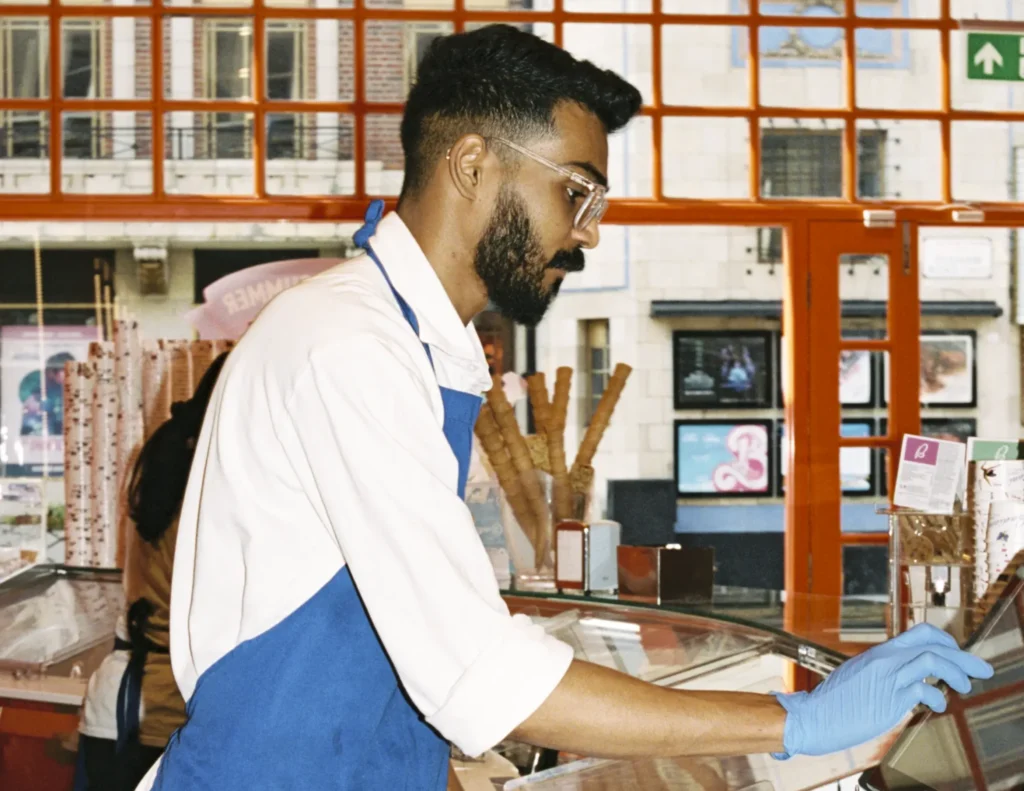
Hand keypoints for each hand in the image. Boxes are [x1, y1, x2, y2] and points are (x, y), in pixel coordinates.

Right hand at [774, 623, 993, 757]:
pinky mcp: (888, 699)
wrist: (813, 716)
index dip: (946, 641)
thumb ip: (883, 672)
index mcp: (879, 653)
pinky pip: (923, 688)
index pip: (920, 633)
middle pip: (933, 645)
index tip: (958, 654)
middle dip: (964, 657)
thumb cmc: (835, 702)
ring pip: (932, 660)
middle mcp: (885, 659)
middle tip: (983, 669)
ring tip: (965, 687)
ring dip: (957, 673)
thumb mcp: (860, 676)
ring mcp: (887, 677)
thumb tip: (907, 676)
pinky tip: (937, 704)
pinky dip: (937, 696)